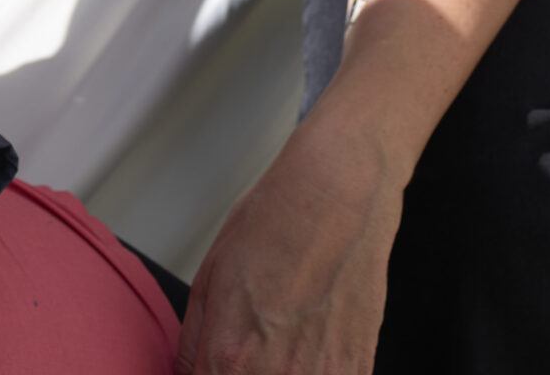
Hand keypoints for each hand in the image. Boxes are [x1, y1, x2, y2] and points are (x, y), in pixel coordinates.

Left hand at [176, 109, 403, 374]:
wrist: (339, 193)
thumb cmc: (276, 223)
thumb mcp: (209, 276)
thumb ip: (193, 344)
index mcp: (229, 357)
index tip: (212, 365)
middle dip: (238, 371)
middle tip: (249, 343)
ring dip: (279, 370)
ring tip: (283, 336)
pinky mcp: (356, 371)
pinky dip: (313, 368)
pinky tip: (310, 338)